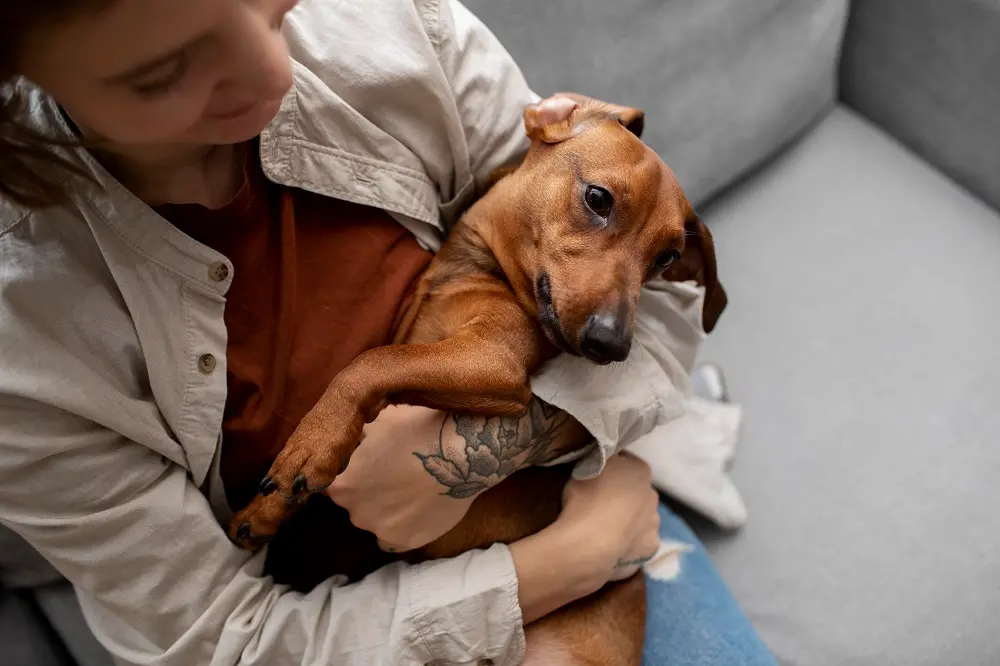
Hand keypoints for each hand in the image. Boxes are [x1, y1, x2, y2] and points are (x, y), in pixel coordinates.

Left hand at [327, 400, 579, 551]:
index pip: (334, 480)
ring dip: (387, 507)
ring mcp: (377, 529)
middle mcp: (351, 510)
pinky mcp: (402, 542)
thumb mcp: (376, 420)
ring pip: (374, 518)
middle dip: (369, 488)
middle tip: (395, 470)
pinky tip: (417, 505)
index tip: (372, 460)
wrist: (461, 453)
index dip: (355, 468)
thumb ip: (353, 434)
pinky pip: (394, 536)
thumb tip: (343, 434)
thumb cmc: (417, 427)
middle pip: (354, 500)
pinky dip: (403, 524)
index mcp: (339, 480)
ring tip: (412, 487)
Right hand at [509, 452, 660, 622]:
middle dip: (623, 494)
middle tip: (598, 502)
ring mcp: (654, 524)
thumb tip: (608, 458)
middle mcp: (653, 495)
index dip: (611, 468)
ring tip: (604, 528)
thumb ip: (601, 458)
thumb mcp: (586, 466)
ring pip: (640, 517)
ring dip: (628, 520)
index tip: (595, 476)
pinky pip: (638, 542)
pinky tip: (612, 545)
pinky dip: (628, 543)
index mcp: (640, 471)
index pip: (626, 462)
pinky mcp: (650, 549)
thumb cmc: (585, 498)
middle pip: (636, 491)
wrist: (589, 545)